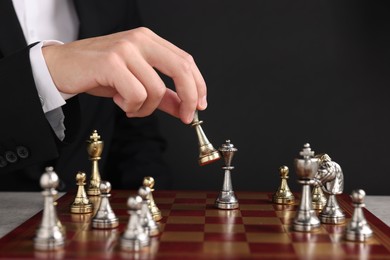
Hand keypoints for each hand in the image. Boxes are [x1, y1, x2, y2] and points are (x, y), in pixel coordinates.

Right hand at [42, 27, 206, 123]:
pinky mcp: (111, 62)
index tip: (200, 105)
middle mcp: (140, 40)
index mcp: (149, 41)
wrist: (60, 68)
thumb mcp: (135, 82)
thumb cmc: (98, 73)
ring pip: (156, 89)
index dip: (198, 85)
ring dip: (146, 108)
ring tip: (129, 106)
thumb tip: (184, 107)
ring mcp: (125, 49)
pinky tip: (118, 101)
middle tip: (186, 117)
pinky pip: (136, 94)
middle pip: (181, 68)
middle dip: (189, 98)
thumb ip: (162, 94)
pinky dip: (131, 106)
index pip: (185, 61)